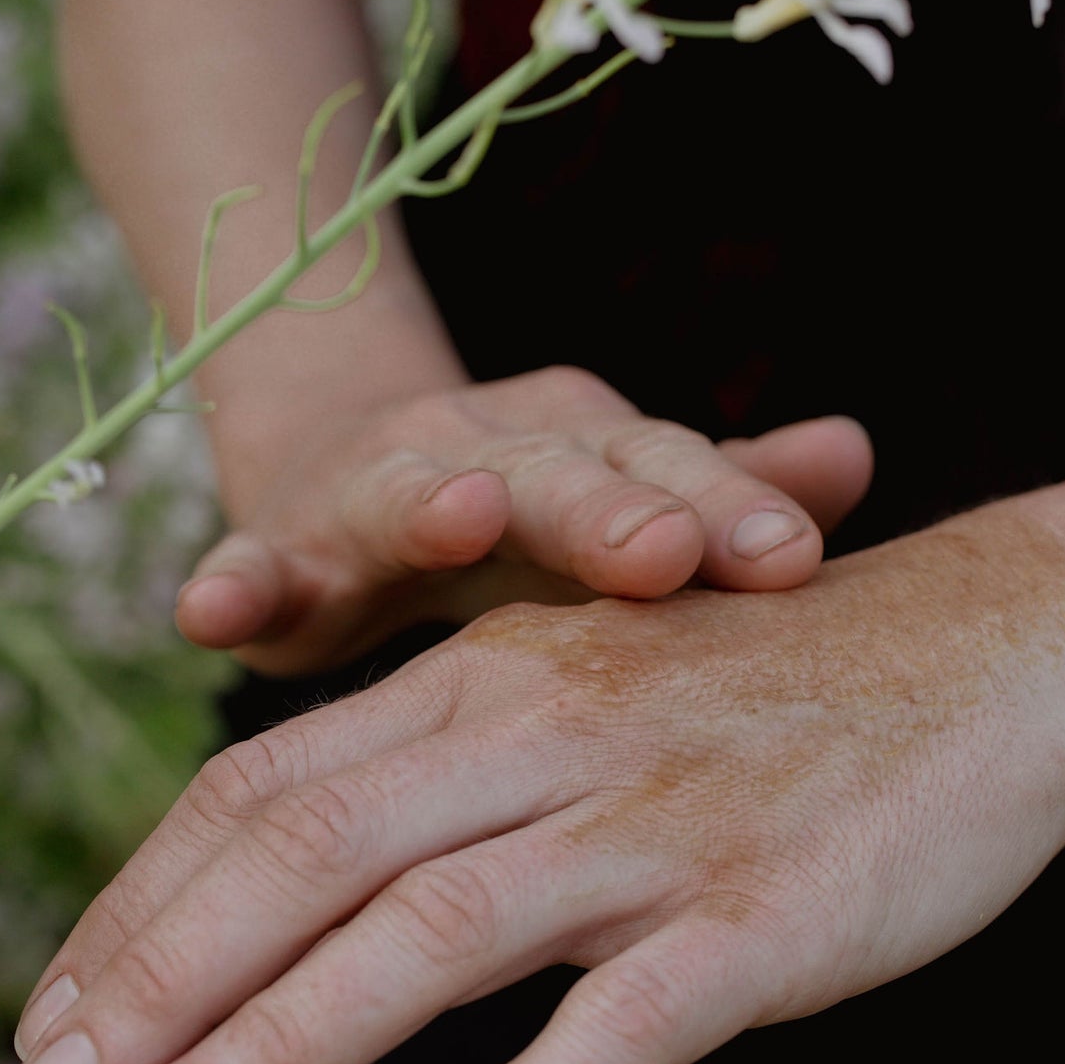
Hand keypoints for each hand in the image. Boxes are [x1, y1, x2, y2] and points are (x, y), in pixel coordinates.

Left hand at [13, 501, 1064, 1063]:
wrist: (999, 649)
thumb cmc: (771, 699)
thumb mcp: (582, 699)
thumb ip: (444, 781)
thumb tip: (294, 903)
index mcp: (480, 680)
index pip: (256, 793)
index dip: (136, 913)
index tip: (46, 1025)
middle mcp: (540, 734)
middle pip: (300, 855)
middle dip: (154, 987)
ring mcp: (649, 825)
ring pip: (423, 936)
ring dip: (274, 1051)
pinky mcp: (758, 916)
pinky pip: (619, 1027)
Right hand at [177, 366, 874, 673]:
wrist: (342, 470)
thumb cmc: (530, 521)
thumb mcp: (628, 507)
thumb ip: (728, 492)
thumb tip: (855, 448)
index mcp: (589, 452)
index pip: (671, 474)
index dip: (727, 510)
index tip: (793, 558)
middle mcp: (486, 451)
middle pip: (559, 475)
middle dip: (607, 510)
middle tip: (664, 551)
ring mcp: (369, 495)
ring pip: (406, 493)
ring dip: (430, 505)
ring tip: (462, 518)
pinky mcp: (274, 554)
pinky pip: (251, 568)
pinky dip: (233, 584)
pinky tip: (209, 615)